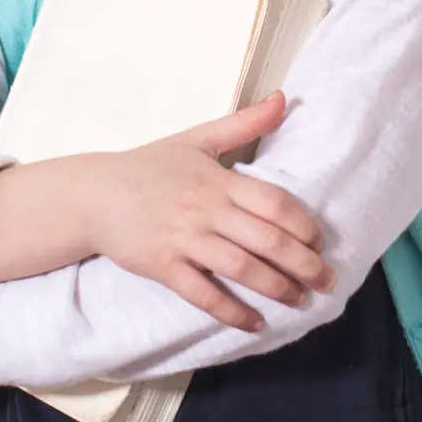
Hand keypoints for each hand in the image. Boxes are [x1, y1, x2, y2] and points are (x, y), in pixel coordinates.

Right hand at [87, 91, 335, 331]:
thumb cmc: (150, 166)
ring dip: (277, 289)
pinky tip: (255, 323)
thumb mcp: (198, 139)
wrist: (95, 194)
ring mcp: (184, 239)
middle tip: (326, 281)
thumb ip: (244, 124)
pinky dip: (232, 311)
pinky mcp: (163, 266)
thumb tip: (284, 98)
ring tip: (301, 301)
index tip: (320, 241)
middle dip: (303, 264)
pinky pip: (204, 294)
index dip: (303, 225)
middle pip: (267, 240)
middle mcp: (205, 210)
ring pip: (241, 269)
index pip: (274, 203)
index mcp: (218, 179)